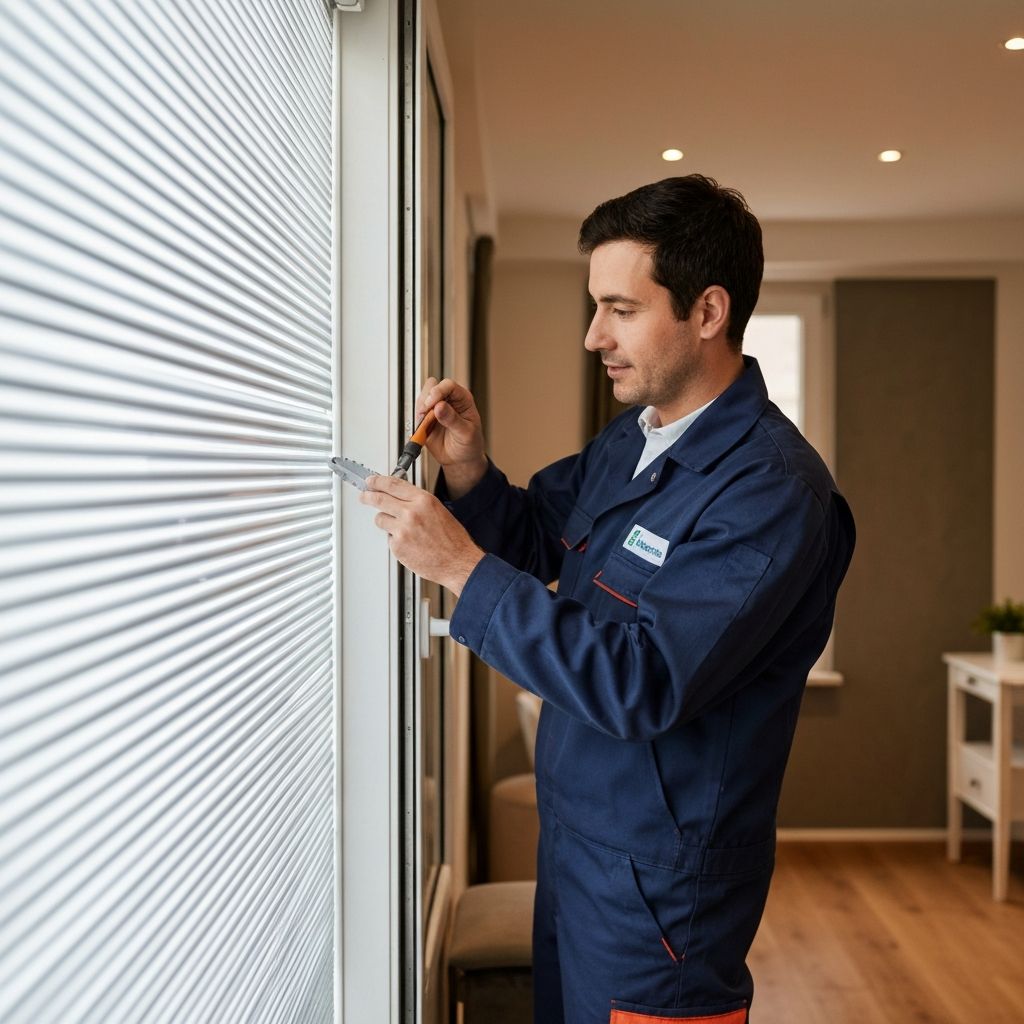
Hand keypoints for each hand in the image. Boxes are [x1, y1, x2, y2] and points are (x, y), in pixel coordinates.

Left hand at [360, 474, 484, 595]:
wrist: (458, 562)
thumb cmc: (452, 539)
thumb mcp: (437, 510)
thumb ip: (417, 502)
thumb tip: (399, 497)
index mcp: (423, 500)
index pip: (392, 484)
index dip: (377, 481)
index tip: (371, 481)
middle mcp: (411, 513)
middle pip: (379, 499)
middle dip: (368, 497)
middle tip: (364, 496)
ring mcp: (402, 530)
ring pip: (380, 519)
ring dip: (385, 522)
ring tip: (402, 529)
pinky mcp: (397, 546)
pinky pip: (389, 538)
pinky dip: (396, 540)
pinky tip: (410, 544)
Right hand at [416, 377, 487, 497]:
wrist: (460, 460)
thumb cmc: (470, 444)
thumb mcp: (466, 433)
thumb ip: (453, 419)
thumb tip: (439, 407)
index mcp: (463, 400)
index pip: (449, 385)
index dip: (439, 391)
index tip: (432, 404)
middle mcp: (448, 401)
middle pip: (432, 386)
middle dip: (427, 399)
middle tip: (427, 413)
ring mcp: (436, 409)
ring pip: (422, 398)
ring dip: (421, 409)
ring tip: (426, 423)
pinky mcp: (426, 418)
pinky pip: (416, 412)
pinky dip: (417, 419)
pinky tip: (423, 428)